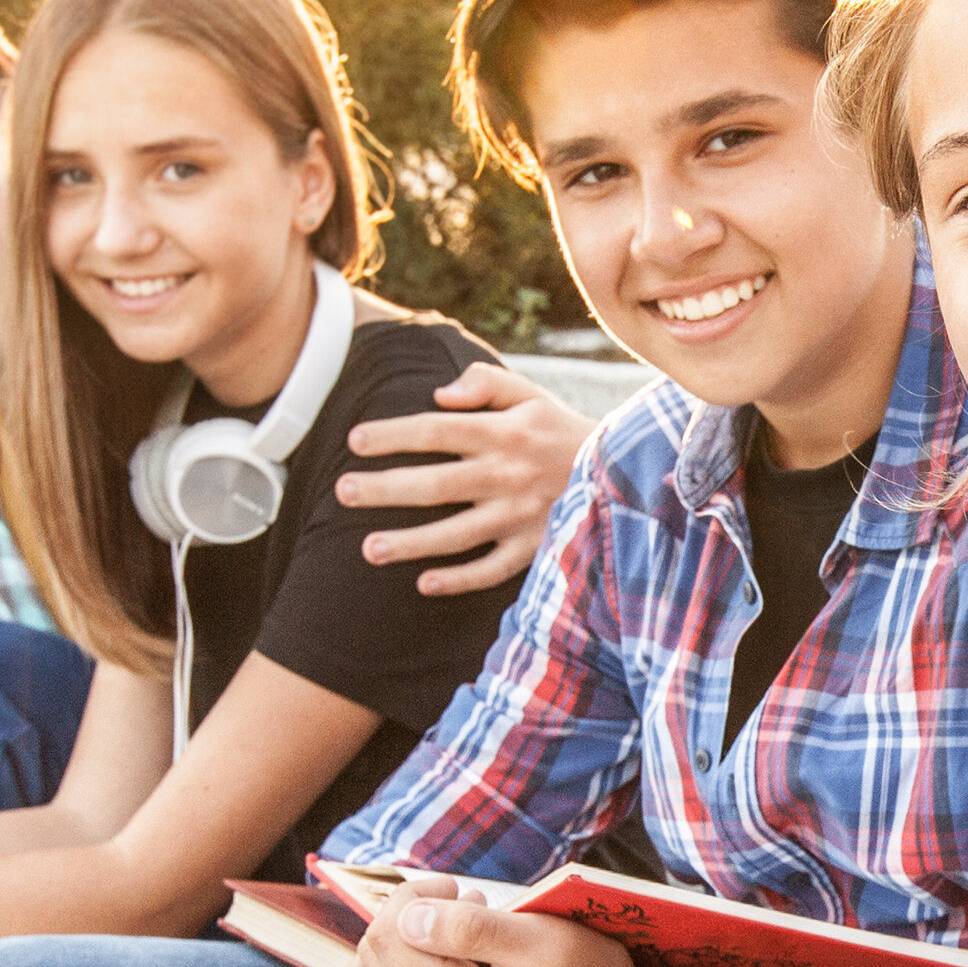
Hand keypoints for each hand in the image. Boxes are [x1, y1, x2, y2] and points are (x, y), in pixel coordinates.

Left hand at [334, 883, 666, 966]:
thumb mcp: (553, 945)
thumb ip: (476, 929)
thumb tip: (410, 917)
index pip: (387, 937)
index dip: (413, 896)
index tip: (461, 889)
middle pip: (367, 960)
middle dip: (403, 920)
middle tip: (461, 908)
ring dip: (391, 951)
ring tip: (445, 941)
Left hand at [336, 365, 597, 597]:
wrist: (625, 473)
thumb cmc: (561, 431)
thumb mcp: (530, 395)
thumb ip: (485, 383)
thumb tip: (438, 394)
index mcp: (503, 433)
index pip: (436, 431)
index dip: (393, 435)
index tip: (354, 440)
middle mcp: (507, 475)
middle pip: (436, 484)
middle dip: (386, 489)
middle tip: (342, 493)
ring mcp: (521, 516)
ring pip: (457, 533)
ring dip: (412, 543)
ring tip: (369, 549)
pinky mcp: (536, 548)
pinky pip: (493, 570)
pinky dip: (460, 579)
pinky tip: (424, 583)